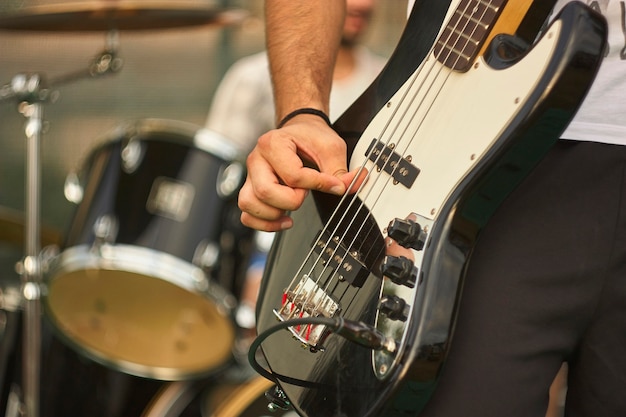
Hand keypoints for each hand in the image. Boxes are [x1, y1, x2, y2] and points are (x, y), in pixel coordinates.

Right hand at [238, 115, 363, 230]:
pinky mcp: (251, 190)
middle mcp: (257, 159)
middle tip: (304, 193)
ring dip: (275, 213)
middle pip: (265, 191)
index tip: (334, 186)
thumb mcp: (330, 148)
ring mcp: (251, 176)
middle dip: (292, 200)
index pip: (293, 175)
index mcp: (273, 144)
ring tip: (292, 206)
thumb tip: (351, 187)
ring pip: (251, 204)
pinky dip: (264, 224)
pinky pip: (247, 215)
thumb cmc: (310, 138)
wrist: (298, 132)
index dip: (317, 185)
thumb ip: (340, 170)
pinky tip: (283, 220)